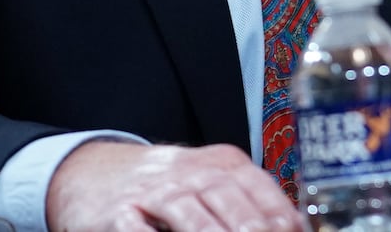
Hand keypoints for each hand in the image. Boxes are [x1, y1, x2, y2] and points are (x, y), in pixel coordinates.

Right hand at [45, 140, 305, 231]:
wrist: (94, 172)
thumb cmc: (168, 186)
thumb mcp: (210, 182)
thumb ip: (250, 204)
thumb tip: (295, 227)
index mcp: (221, 165)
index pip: (259, 188)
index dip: (281, 217)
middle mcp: (189, 173)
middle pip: (227, 198)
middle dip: (250, 228)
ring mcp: (152, 192)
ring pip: (188, 213)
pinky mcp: (117, 214)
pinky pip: (139, 230)